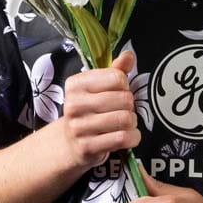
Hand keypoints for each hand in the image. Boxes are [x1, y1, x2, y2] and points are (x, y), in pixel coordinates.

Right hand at [61, 49, 140, 171]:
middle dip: (130, 105)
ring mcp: (79, 127)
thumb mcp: (98, 88)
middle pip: (124, 99)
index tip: (118, 92)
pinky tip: (127, 136)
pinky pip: (122, 138)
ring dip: (132, 122)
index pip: (117, 77)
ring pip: (125, 119)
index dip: (124, 86)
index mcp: (76, 84)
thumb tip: (128, 55)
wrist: (69, 143)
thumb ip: (115, 70)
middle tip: (123, 110)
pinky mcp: (87, 147)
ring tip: (125, 123)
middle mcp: (74, 104)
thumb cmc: (89, 111)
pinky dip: (133, 137)